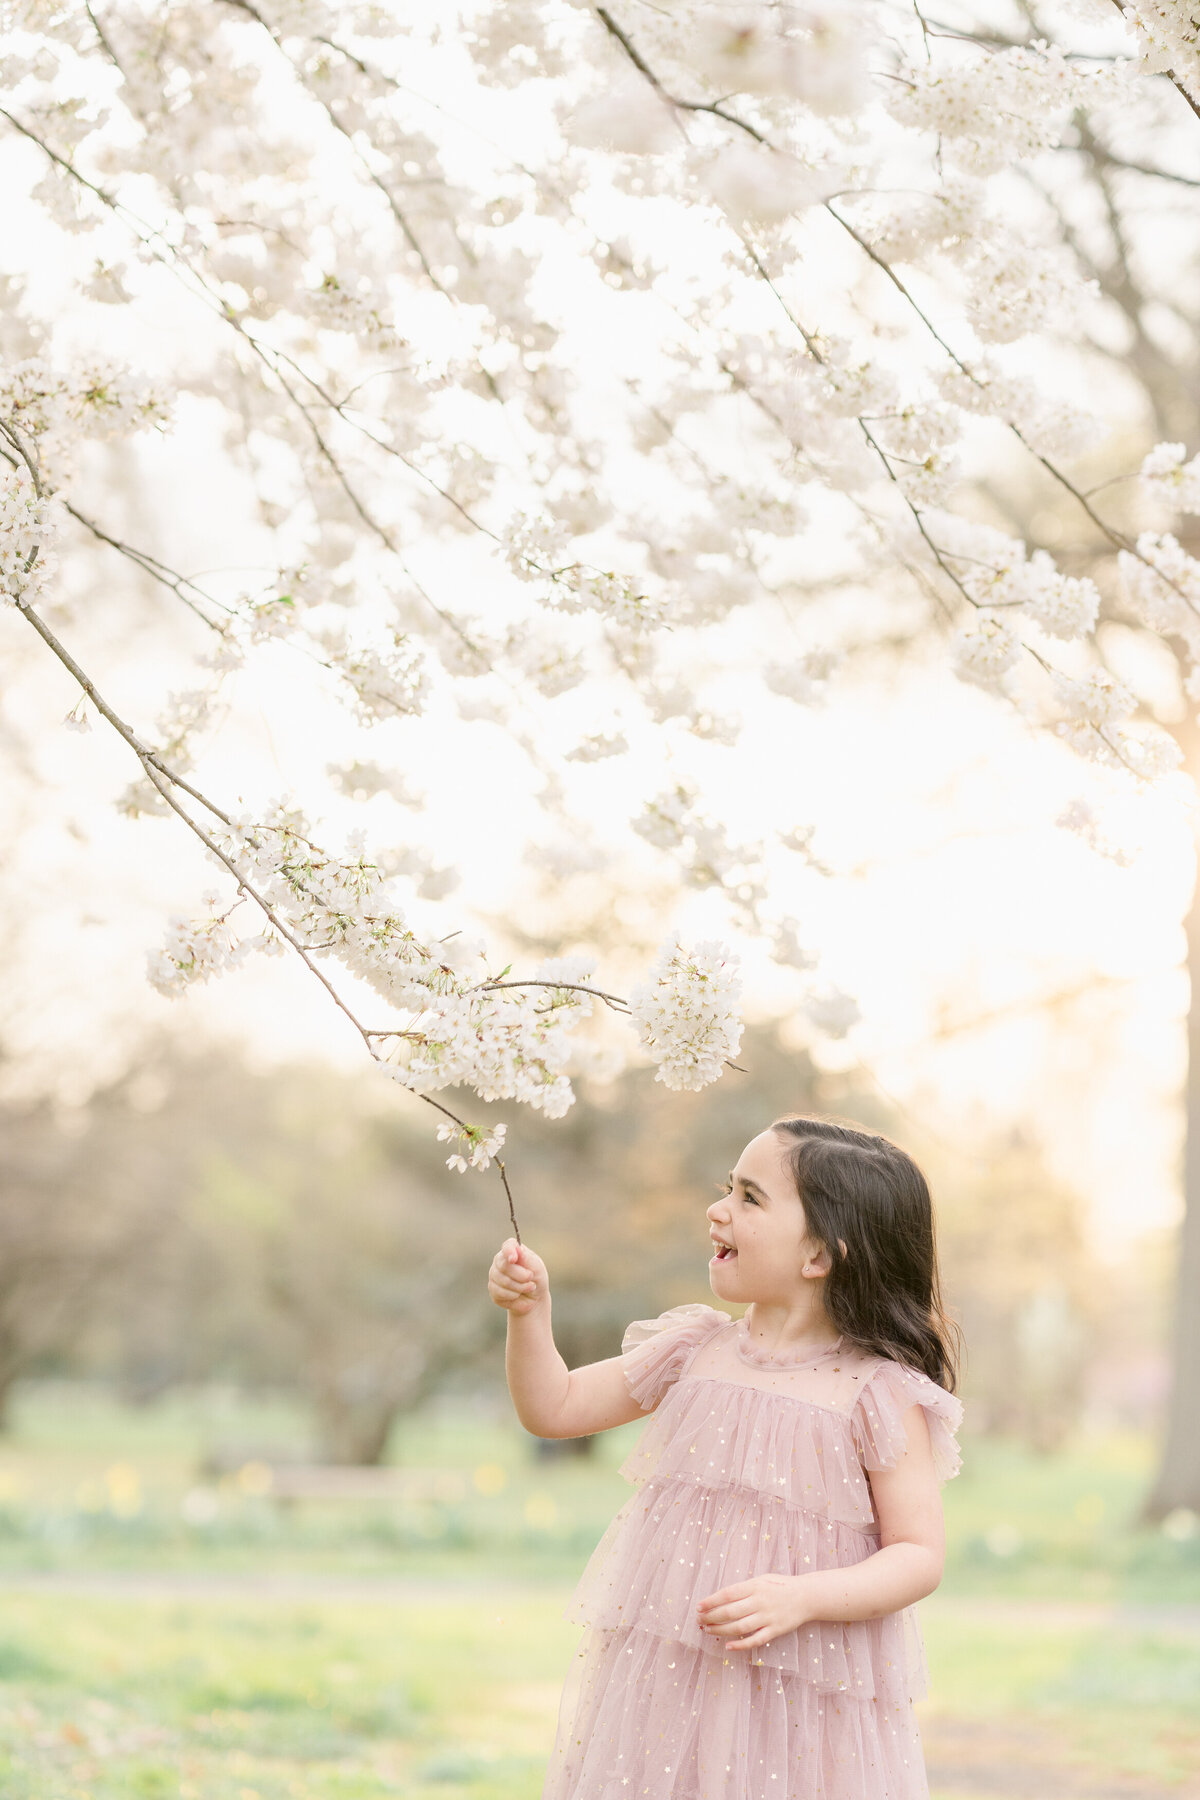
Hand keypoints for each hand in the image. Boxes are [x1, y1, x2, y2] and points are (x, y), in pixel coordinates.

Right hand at [487, 1238, 548, 1313]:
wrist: (535, 1298)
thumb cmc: (536, 1279)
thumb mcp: (538, 1268)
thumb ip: (528, 1259)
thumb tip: (518, 1248)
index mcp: (513, 1251)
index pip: (507, 1246)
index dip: (509, 1251)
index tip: (513, 1259)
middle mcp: (500, 1261)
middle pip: (504, 1266)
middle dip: (521, 1275)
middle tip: (531, 1279)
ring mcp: (494, 1276)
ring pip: (503, 1281)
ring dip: (520, 1287)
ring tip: (529, 1288)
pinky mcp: (493, 1290)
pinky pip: (500, 1293)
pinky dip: (514, 1296)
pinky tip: (518, 1295)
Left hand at [696, 1574, 812, 1652]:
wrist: (806, 1596)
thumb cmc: (780, 1586)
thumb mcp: (762, 1579)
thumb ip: (744, 1588)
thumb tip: (722, 1597)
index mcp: (754, 1586)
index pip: (727, 1594)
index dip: (711, 1601)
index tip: (698, 1607)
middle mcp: (759, 1601)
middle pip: (730, 1612)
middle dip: (711, 1617)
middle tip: (699, 1621)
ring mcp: (767, 1617)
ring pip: (739, 1627)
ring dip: (721, 1630)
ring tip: (708, 1631)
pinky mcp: (775, 1631)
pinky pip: (755, 1640)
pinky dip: (740, 1645)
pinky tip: (728, 1646)